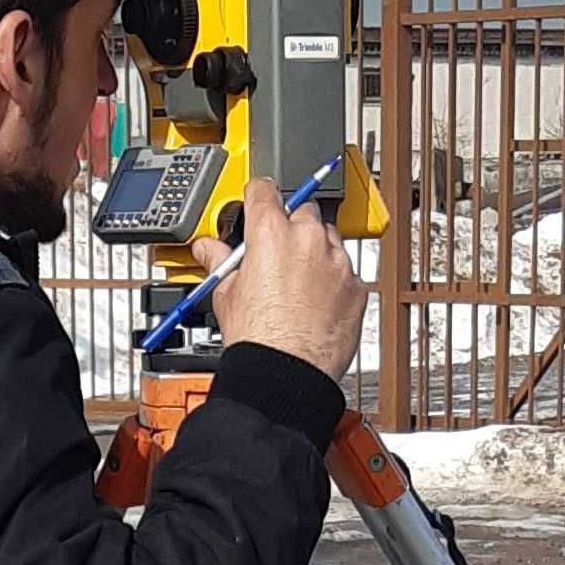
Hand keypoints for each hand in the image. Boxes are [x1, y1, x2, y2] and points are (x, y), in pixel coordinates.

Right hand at [204, 177, 366, 383]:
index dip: (257, 196)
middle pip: (301, 211)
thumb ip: (219, 262)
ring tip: (298, 283)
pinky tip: (317, 302)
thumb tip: (209, 250)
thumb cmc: (259, 340)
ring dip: (315, 252)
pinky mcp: (356, 287)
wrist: (286, 375)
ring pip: (328, 239)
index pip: (263, 189)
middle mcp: (308, 239)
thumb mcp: (226, 294)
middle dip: (290, 227)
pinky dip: (334, 281)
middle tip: (277, 254)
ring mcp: (336, 262)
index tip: (257, 202)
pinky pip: (346, 271)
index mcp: (271, 233)